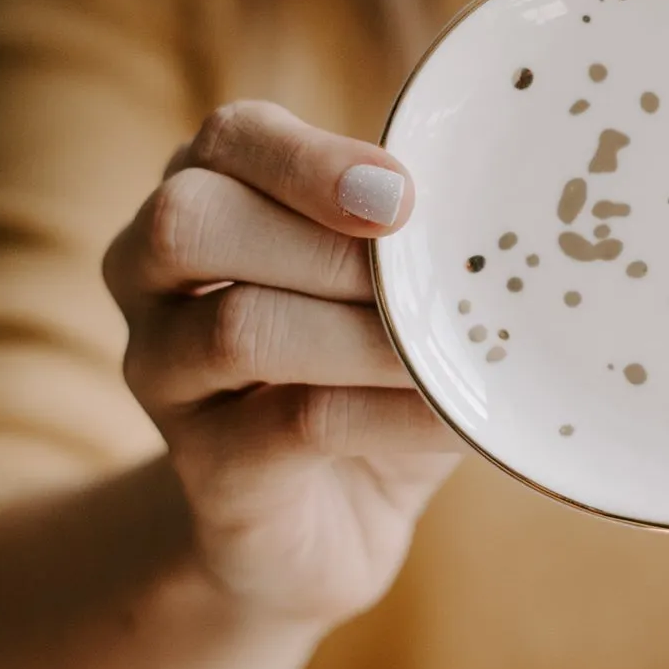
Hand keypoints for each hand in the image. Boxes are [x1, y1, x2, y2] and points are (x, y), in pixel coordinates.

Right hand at [102, 101, 461, 629]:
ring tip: (448, 350)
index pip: (230, 139)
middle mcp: (152, 278)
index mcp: (207, 199)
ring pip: (238, 328)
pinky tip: (458, 418)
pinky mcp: (203, 467)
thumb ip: (423, 245)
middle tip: (419, 274)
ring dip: (364, 336)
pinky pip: (293, 424)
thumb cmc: (368, 377)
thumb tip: (516, 212)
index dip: (309, 159)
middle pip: (192, 221)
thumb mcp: (395, 294)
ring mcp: (161, 375)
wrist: (321, 528)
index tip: (403, 194)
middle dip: (321, 243)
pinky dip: (391, 415)